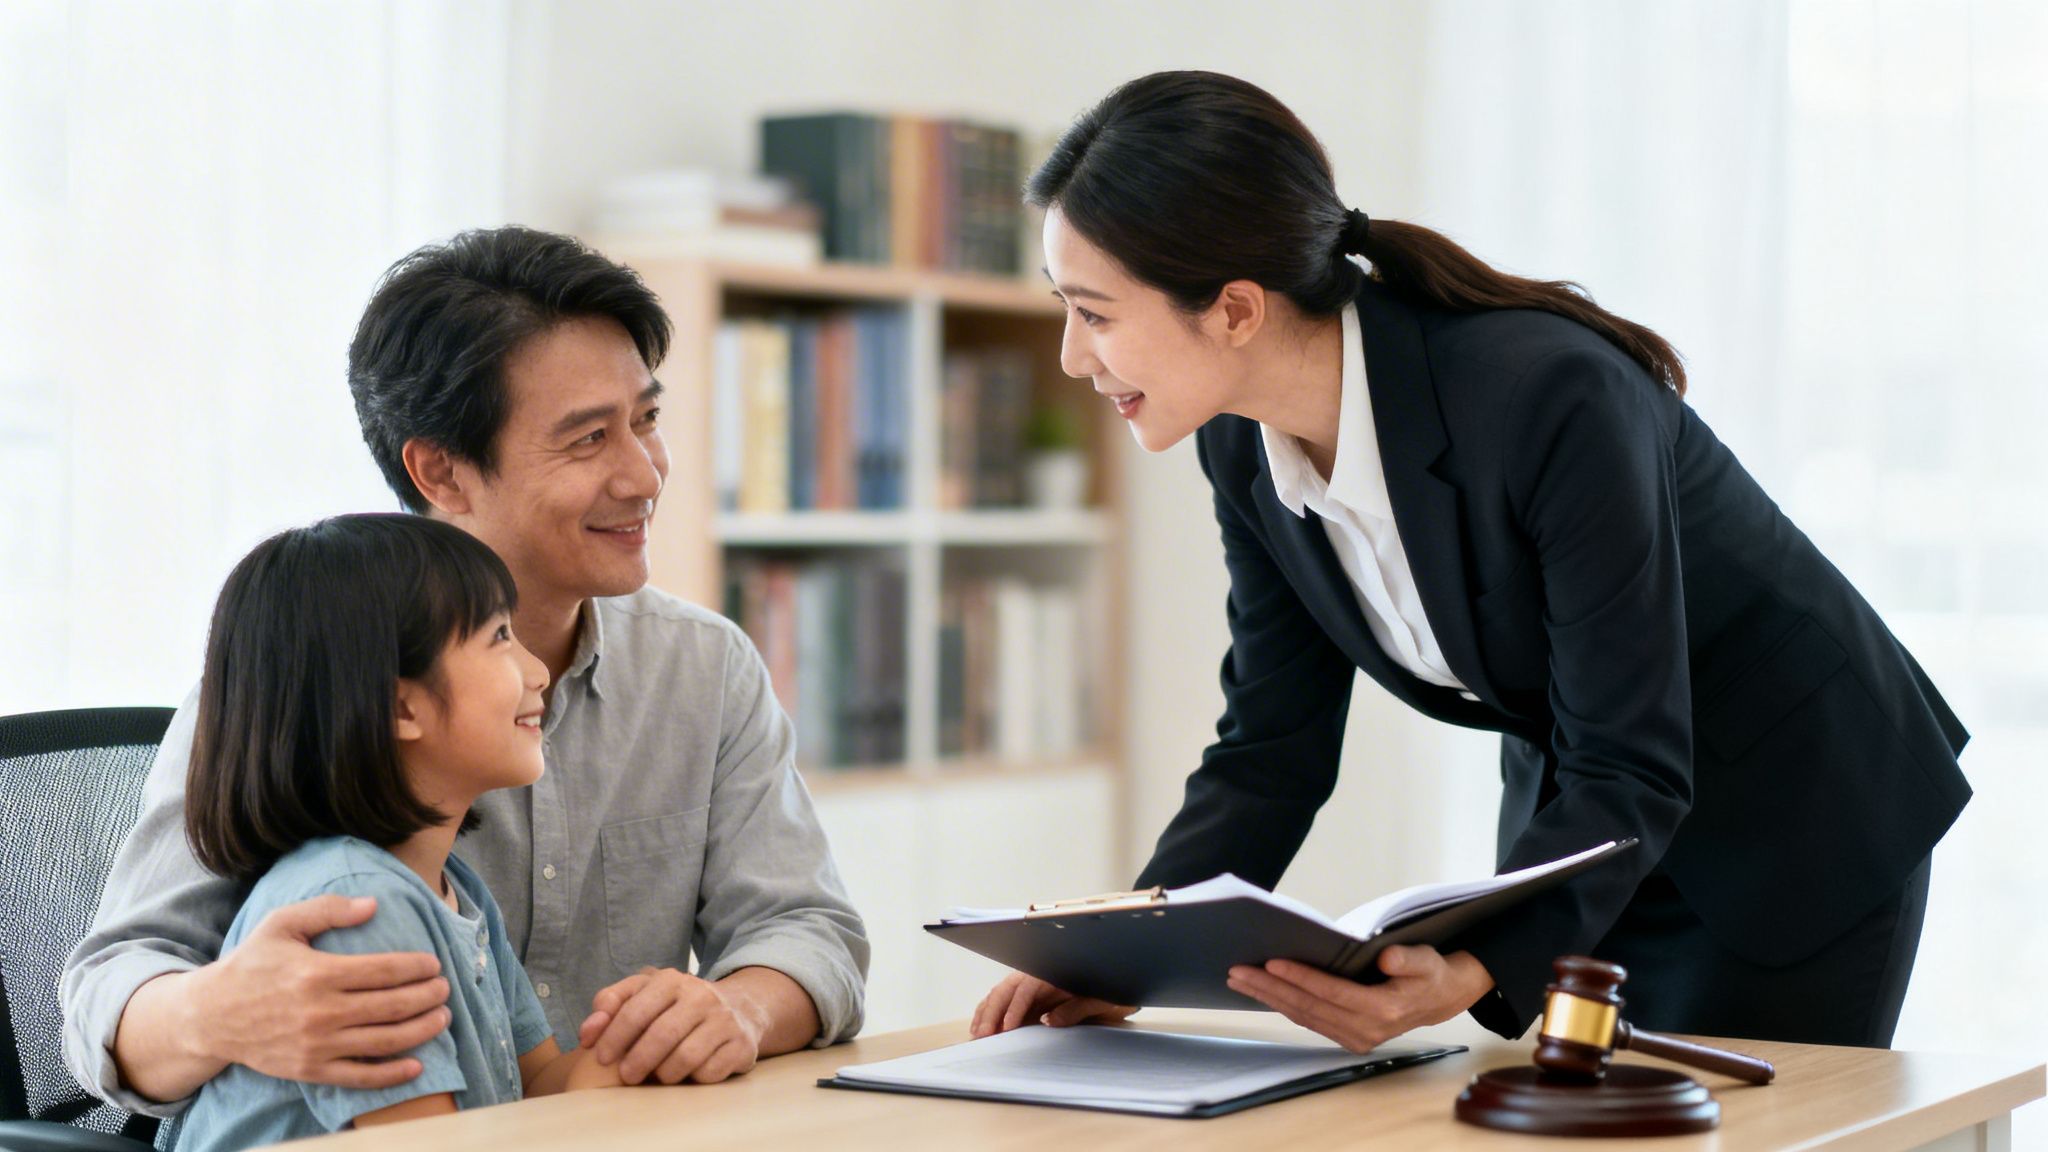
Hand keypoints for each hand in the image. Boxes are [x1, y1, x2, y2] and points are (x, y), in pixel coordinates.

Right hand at [190, 895, 449, 1087]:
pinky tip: (417, 1065)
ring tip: (442, 1017)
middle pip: (392, 1006)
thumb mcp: (281, 924)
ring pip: (384, 1041)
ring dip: (421, 1030)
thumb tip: (373, 905)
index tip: (434, 963)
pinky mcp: (310, 1070)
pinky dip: (392, 1075)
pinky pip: (360, 1077)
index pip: (384, 971)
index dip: (417, 967)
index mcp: (318, 973)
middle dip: (428, 996)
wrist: (210, 1016)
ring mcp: (317, 1045)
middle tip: (445, 989)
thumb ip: (327, 909)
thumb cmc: (251, 965)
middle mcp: (321, 1012)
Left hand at [577, 968, 761, 1084]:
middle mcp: (701, 996)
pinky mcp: (741, 1045)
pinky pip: (710, 1072)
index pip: (636, 1009)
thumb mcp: (644, 993)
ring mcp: (724, 1020)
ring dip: (664, 1074)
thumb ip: (611, 1004)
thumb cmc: (677, 1006)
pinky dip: (693, 1079)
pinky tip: (688, 1074)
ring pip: (686, 1057)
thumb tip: (587, 1033)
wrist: (739, 1008)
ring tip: (658, 1076)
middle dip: (637, 1061)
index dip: (614, 1037)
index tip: (601, 1058)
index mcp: (672, 980)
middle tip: (626, 1076)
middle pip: (662, 1035)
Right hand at [969, 972, 1136, 1037]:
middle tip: (983, 1035)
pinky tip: (981, 1025)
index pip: (1027, 986)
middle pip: (1008, 988)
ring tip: (977, 1033)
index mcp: (1056, 972)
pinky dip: (990, 1011)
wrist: (1125, 985)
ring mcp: (1035, 985)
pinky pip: (1006, 1001)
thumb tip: (1048, 1021)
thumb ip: (1077, 1009)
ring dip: (987, 1012)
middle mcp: (1041, 975)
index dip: (1015, 1007)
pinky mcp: (1033, 997)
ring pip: (1002, 993)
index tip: (1007, 1027)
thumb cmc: (1115, 991)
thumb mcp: (1103, 1000)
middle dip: (993, 1011)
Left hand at [1226, 945, 1492, 1052]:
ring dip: (1270, 998)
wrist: (1440, 999)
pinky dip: (1283, 1005)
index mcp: (1382, 1010)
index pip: (1331, 992)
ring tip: (1240, 980)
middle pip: (1308, 1007)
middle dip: (1270, 988)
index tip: (1271, 961)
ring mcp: (1354, 1038)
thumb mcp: (1427, 960)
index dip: (1300, 977)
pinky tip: (1264, 992)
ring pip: (1303, 1017)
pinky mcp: (1347, 1037)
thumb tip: (1386, 958)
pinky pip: (1309, 1021)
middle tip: (1238, 971)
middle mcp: (1365, 1030)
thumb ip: (1408, 959)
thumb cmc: (1429, 973)